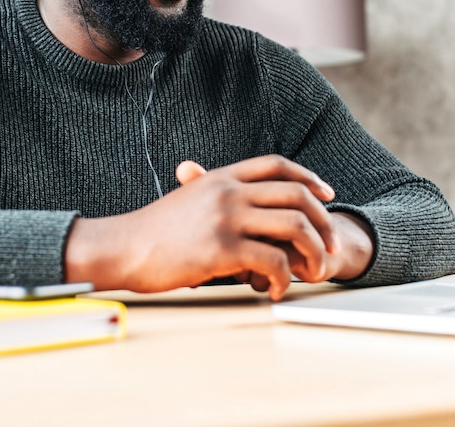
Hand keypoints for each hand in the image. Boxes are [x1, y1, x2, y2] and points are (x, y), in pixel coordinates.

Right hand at [64, 155, 339, 299]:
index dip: (308, 178)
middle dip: (322, 221)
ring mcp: (227, 218)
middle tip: (331, 244)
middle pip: (296, 195)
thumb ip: (215, 195)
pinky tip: (276, 288)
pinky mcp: (222, 249)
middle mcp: (229, 191)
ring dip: (313, 252)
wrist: (123, 246)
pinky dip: (284, 277)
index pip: (277, 165)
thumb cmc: (152, 231)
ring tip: (313, 271)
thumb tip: (240, 202)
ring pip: (293, 227)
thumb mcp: (188, 198)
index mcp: (222, 176)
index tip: (326, 194)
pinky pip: (273, 261)